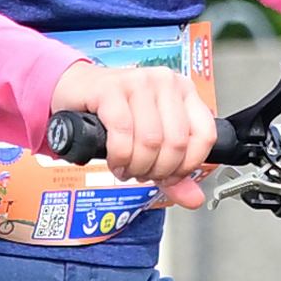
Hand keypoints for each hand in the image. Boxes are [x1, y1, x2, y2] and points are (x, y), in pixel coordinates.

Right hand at [51, 59, 221, 202]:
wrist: (75, 90)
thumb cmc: (114, 114)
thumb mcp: (150, 142)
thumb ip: (174, 172)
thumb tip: (194, 198)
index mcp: (184, 91)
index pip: (205, 135)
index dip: (187, 166)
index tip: (169, 177)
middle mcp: (165, 82)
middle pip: (176, 143)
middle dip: (157, 170)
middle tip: (142, 174)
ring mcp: (138, 82)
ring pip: (150, 140)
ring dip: (136, 166)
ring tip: (126, 168)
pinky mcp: (110, 89)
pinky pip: (122, 132)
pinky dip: (119, 156)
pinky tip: (115, 160)